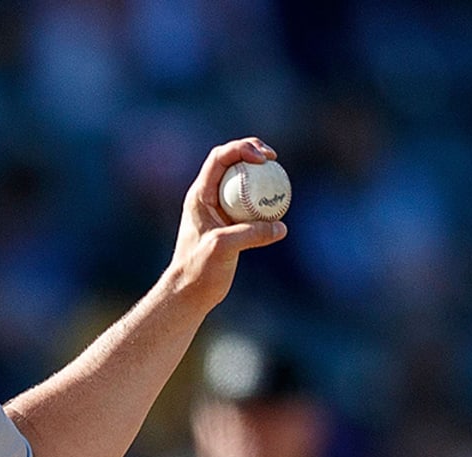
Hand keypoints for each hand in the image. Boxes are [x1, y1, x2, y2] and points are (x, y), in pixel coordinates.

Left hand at [168, 137, 288, 310]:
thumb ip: (251, 233)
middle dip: (253, 152)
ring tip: (280, 177)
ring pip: (243, 183)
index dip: (241, 149)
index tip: (264, 157)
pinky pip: (251, 204)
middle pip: (232, 163)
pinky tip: (281, 206)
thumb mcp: (224, 247)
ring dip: (261, 176)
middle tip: (274, 157)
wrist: (190, 291)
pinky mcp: (231, 224)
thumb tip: (281, 226)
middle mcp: (208, 197)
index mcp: (200, 195)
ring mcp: (220, 210)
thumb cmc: (198, 268)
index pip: (220, 159)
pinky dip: (265, 200)